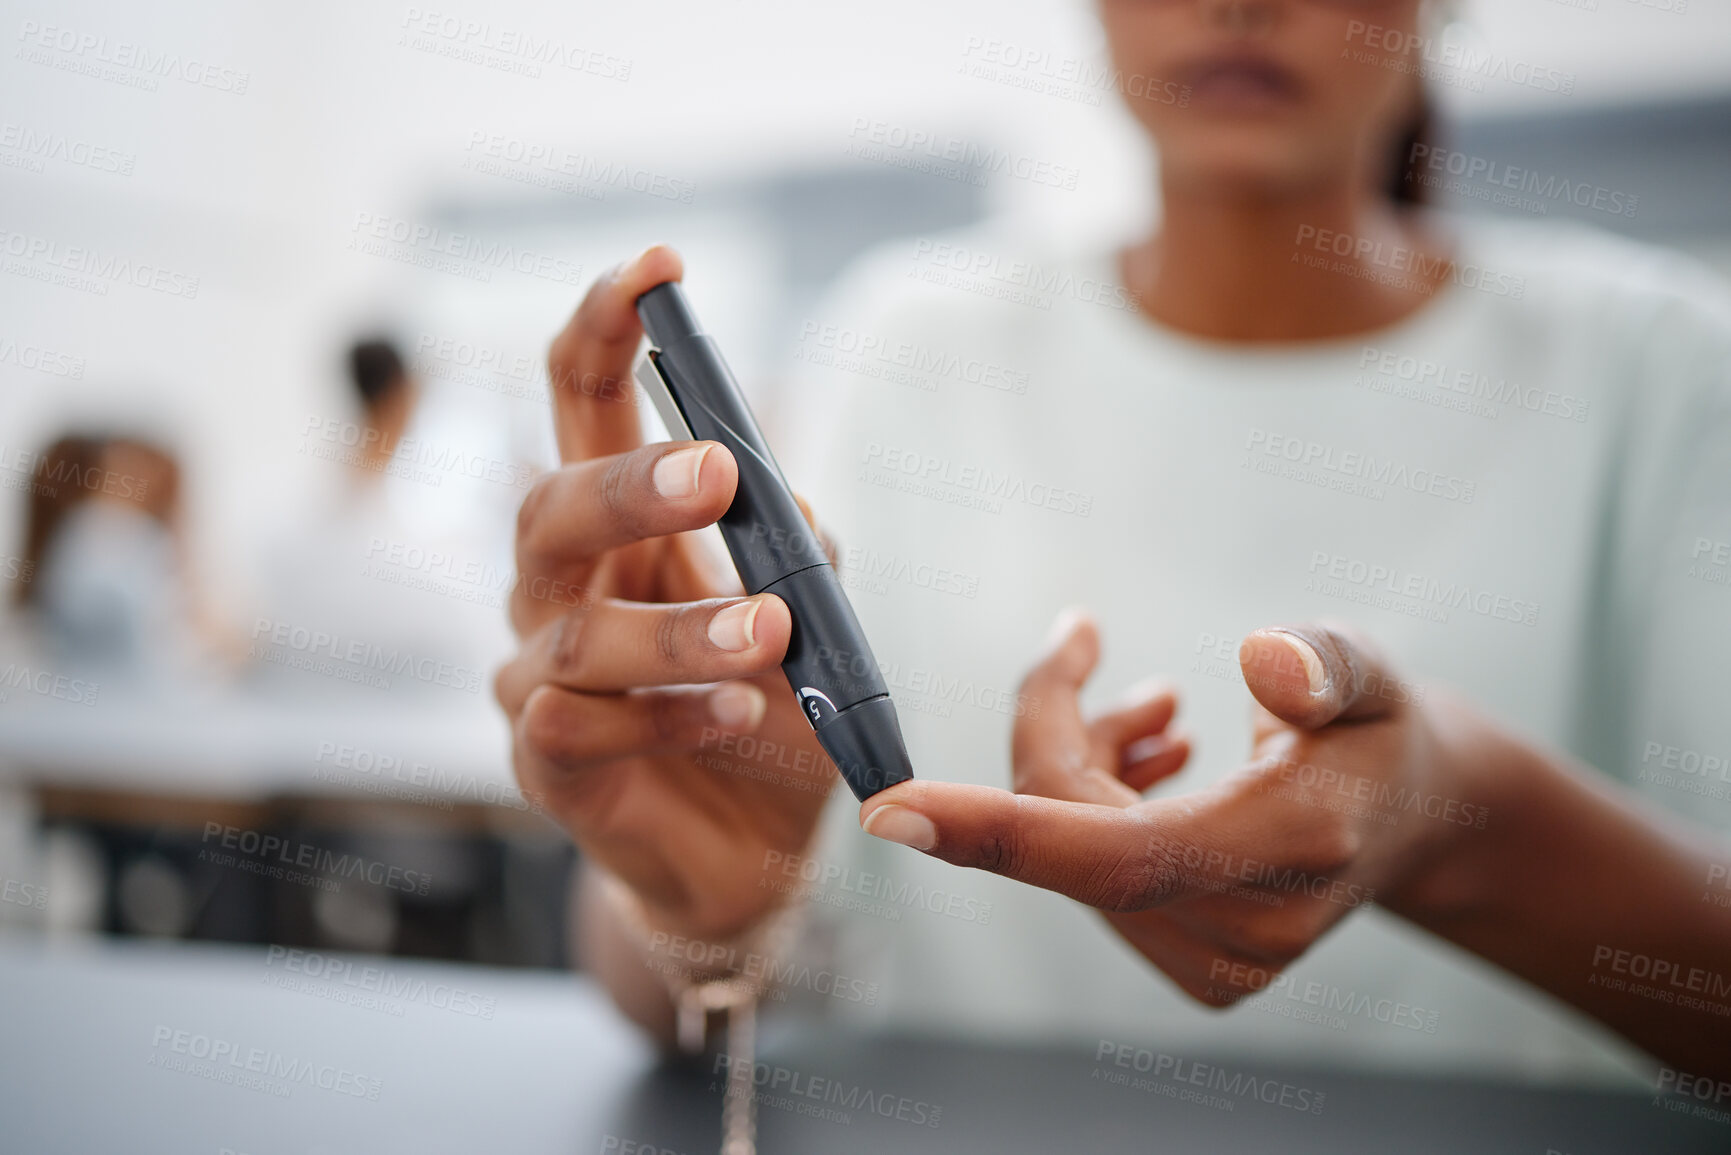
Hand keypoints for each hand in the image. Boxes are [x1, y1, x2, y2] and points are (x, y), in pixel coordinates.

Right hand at [495, 246, 834, 940]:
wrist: (749, 856)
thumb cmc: (764, 716)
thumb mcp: (806, 623)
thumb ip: (792, 554)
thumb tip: (780, 499)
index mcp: (617, 529)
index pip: (582, 407)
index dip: (606, 330)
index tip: (658, 266)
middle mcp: (556, 591)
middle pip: (548, 507)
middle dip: (628, 484)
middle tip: (713, 473)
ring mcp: (536, 681)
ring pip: (574, 631)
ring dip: (676, 626)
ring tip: (769, 634)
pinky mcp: (545, 767)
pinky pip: (577, 727)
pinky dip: (662, 715)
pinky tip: (730, 713)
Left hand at [859, 612, 1485, 1005]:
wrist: (1416, 821)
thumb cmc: (1382, 731)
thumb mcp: (1372, 673)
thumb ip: (1323, 662)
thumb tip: (1260, 659)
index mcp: (1290, 847)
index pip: (1113, 857)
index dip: (997, 833)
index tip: (890, 811)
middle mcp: (1250, 926)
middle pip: (1071, 828)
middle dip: (1052, 727)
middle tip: (1077, 641)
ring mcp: (1222, 962)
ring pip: (1071, 850)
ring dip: (1081, 764)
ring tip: (1156, 710)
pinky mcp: (1198, 969)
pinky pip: (1091, 875)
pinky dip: (1094, 807)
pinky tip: (1151, 759)